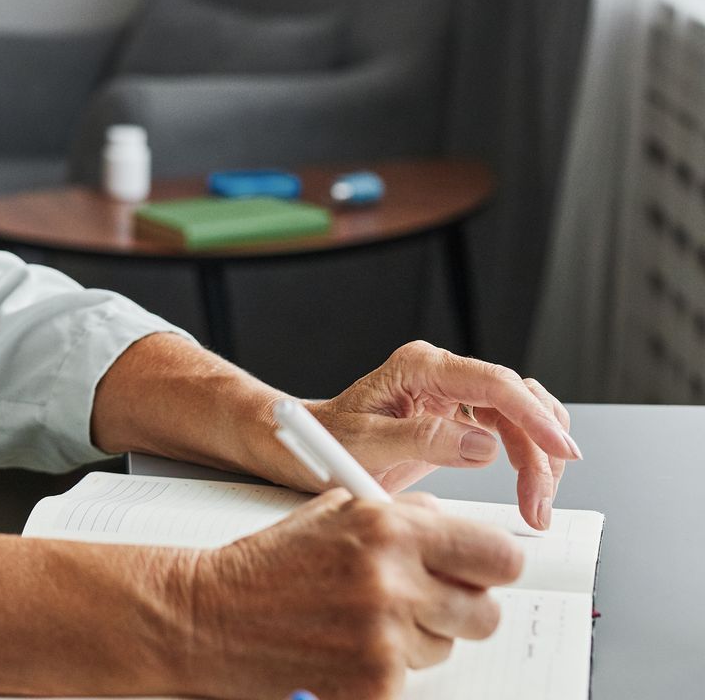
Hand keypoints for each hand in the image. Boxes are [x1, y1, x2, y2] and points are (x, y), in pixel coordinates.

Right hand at [172, 490, 521, 699]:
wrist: (207, 616)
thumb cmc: (266, 566)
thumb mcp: (332, 515)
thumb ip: (400, 518)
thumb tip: (456, 530)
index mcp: (388, 529)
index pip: (498, 555)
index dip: (490, 567)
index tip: (479, 572)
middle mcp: (393, 580)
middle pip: (486, 613)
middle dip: (459, 610)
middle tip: (423, 603)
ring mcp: (385, 637)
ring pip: (446, 649)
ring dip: (415, 640)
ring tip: (359, 623)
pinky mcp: (375, 683)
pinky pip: (412, 680)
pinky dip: (383, 670)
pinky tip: (343, 649)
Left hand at [302, 341, 578, 528]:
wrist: (312, 446)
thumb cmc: (330, 442)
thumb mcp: (366, 445)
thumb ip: (422, 441)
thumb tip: (484, 446)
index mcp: (419, 367)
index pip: (494, 383)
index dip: (533, 416)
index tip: (560, 450)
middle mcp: (442, 373)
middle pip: (518, 400)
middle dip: (540, 451)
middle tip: (540, 502)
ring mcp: (455, 392)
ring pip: (523, 415)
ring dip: (540, 459)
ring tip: (536, 504)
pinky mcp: (461, 416)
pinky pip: (512, 430)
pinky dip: (528, 459)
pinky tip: (530, 488)